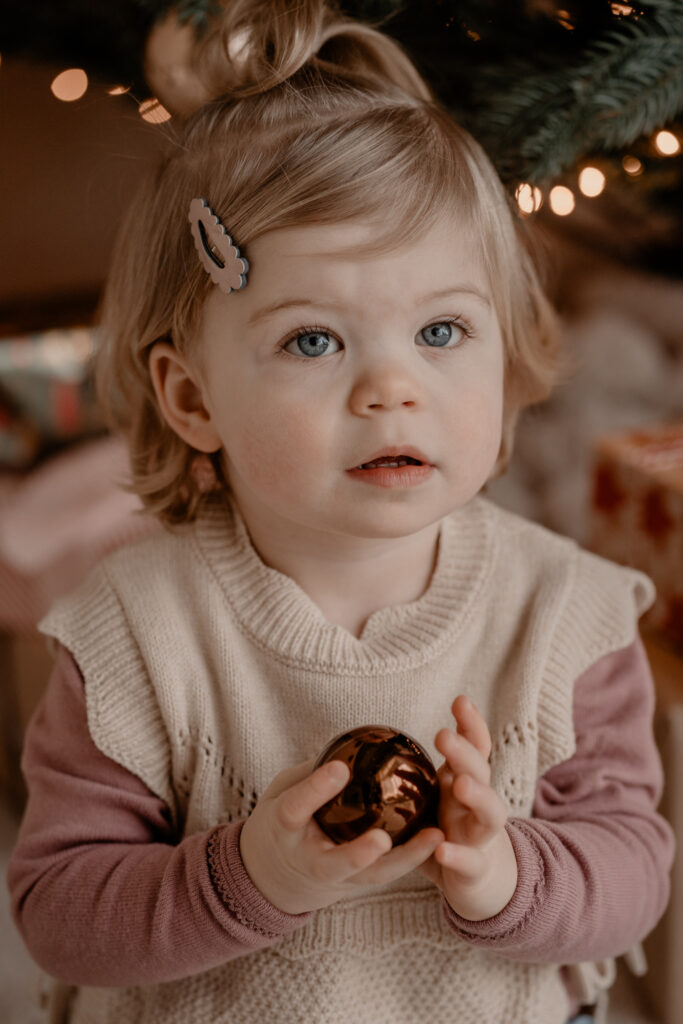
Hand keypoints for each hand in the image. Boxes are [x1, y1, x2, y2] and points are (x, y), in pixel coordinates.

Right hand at [239, 758, 444, 915]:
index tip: (340, 768)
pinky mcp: (358, 883)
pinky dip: (413, 857)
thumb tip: (349, 741)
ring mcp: (336, 877)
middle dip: (359, 855)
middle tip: (382, 840)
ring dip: (405, 860)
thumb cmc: (283, 818)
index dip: (316, 790)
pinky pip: (387, 873)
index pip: (296, 809)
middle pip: (335, 864)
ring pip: (372, 876)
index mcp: (283, 829)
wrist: (275, 872)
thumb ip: (311, 771)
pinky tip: (438, 836)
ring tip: (434, 836)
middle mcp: (309, 859)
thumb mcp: (282, 790)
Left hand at [419, 696, 517, 920]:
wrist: (478, 880)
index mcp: (466, 782)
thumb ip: (417, 772)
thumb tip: (378, 737)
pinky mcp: (476, 869)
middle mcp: (478, 804)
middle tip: (443, 736)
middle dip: (465, 753)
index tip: (459, 700)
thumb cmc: (450, 828)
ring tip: (461, 784)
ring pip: (491, 813)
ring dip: (478, 796)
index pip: (475, 747)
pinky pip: (471, 862)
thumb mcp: (435, 797)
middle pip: (481, 772)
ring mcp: (480, 836)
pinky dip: (459, 855)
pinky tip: (442, 848)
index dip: (471, 724)